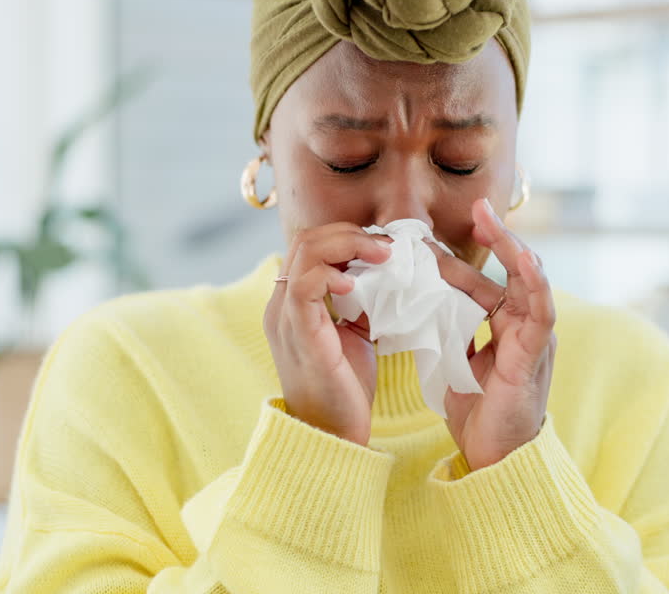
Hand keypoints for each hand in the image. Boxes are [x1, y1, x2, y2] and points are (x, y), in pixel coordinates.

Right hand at [264, 223, 392, 445]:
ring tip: (380, 257)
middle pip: (307, 239)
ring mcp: (286, 318)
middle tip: (387, 248)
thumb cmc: (344, 386)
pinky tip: (354, 285)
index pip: (310, 245)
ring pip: (305, 252)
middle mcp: (282, 304)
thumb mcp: (355, 332)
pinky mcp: (298, 334)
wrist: (332, 434)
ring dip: (348, 245)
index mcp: (292, 302)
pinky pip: (304, 287)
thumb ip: (360, 300)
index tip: (384, 247)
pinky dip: (331, 275)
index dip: (347, 236)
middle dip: (351, 234)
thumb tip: (385, 270)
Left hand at [428, 198, 556, 470]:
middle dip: (496, 236)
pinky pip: (541, 312)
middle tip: (477, 206)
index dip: (466, 257)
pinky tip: (525, 258)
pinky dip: (535, 283)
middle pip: (513, 270)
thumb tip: (419, 303)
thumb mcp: (455, 361)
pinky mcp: (535, 354)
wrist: (494, 457)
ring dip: (512, 247)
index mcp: (506, 326)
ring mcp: (534, 338)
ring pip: (530, 281)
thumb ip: (447, 330)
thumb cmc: (478, 411)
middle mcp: (524, 325)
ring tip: (493, 219)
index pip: (487, 280)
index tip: (435, 236)